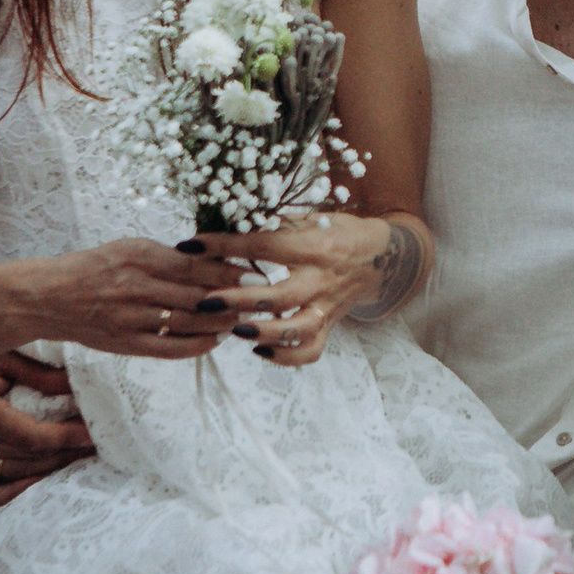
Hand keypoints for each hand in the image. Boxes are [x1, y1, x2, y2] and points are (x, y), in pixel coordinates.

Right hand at [0, 353, 95, 507]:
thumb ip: (39, 375)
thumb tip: (77, 385)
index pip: (36, 438)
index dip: (68, 438)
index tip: (94, 434)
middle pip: (30, 461)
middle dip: (66, 454)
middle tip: (94, 446)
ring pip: (13, 478)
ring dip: (47, 471)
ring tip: (74, 460)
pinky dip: (15, 492)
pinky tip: (38, 483)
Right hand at [38, 236, 248, 357]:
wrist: (50, 298)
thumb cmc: (96, 268)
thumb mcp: (130, 249)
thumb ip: (169, 256)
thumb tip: (215, 259)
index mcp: (138, 256)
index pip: (196, 265)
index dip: (230, 271)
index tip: (257, 273)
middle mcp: (135, 286)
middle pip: (196, 295)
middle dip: (233, 298)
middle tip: (260, 299)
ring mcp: (130, 317)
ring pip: (188, 322)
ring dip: (221, 322)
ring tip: (243, 318)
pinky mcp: (126, 343)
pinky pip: (170, 348)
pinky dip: (198, 345)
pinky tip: (216, 339)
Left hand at [185, 213, 427, 366]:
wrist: (381, 256)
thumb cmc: (338, 231)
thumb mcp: (311, 217)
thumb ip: (276, 222)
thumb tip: (228, 216)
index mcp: (314, 246)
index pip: (264, 245)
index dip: (225, 245)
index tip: (191, 245)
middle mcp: (321, 279)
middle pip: (279, 296)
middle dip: (240, 300)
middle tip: (205, 301)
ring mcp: (326, 306)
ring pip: (297, 329)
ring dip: (264, 332)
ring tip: (235, 330)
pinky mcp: (330, 325)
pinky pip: (310, 350)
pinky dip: (285, 357)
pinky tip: (259, 350)